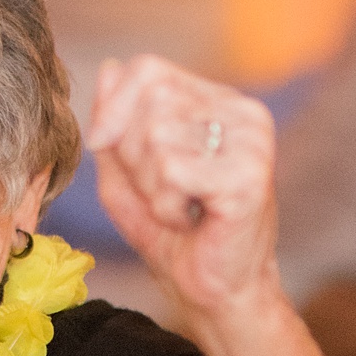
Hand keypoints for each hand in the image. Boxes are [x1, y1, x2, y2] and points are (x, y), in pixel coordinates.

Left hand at [86, 54, 279, 320]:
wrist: (213, 289)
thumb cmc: (171, 231)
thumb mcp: (124, 170)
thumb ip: (113, 122)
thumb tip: (109, 67)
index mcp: (215, 100)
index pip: (147, 68)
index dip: (112, 106)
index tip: (103, 145)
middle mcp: (241, 110)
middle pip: (151, 99)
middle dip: (133, 153)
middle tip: (160, 190)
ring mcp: (252, 140)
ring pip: (159, 135)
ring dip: (151, 185)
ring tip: (178, 206)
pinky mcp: (252, 175)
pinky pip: (175, 170)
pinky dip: (167, 205)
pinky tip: (191, 219)